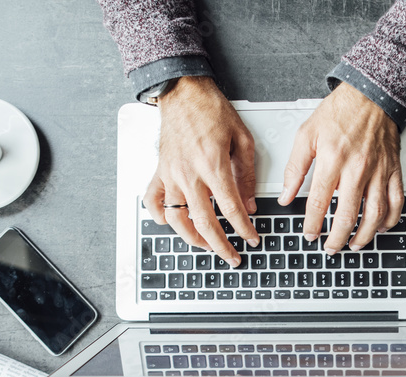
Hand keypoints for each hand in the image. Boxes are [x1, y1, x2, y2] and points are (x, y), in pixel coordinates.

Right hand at [143, 76, 258, 266]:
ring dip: (193, 238)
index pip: (231, 208)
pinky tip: (173, 223)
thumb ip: (246, 174)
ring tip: (207, 246)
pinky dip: (161, 217)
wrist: (183, 91)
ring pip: (177, 219)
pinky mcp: (159, 172)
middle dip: (220, 245)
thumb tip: (251, 203)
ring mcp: (171, 175)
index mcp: (213, 165)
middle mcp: (189, 174)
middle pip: (204, 222)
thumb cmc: (211, 110)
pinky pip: (153, 202)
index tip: (251, 238)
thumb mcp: (241, 139)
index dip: (244, 228)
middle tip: (232, 257)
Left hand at [281, 83, 403, 254]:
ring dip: (364, 235)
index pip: (320, 202)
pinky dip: (390, 220)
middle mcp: (358, 168)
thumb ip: (295, 168)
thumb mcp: (307, 135)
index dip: (313, 224)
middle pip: (348, 214)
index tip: (309, 234)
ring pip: (374, 214)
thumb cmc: (339, 112)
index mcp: (333, 160)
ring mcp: (378, 171)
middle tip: (330, 248)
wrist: (371, 95)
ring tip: (353, 244)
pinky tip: (380, 228)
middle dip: (337, 238)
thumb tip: (285, 195)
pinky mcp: (393, 170)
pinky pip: (396, 201)